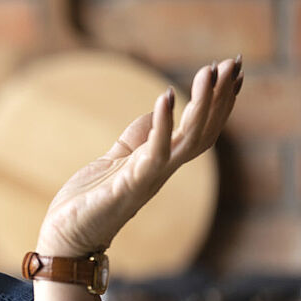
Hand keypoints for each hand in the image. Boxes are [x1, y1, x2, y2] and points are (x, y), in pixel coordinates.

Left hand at [35, 56, 242, 256]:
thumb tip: (158, 111)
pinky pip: (155, 152)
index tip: (233, 70)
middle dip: (220, 97)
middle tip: (234, 62)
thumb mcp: (116, 160)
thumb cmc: (89, 202)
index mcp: (160, 163)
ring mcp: (149, 178)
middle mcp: (162, 171)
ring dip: (203, 104)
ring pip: (189, 139)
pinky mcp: (130, 185)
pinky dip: (162, 124)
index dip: (219, 102)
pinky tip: (166, 96)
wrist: (66, 238)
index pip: (199, 129)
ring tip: (210, 71)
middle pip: (204, 131)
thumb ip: (138, 137)